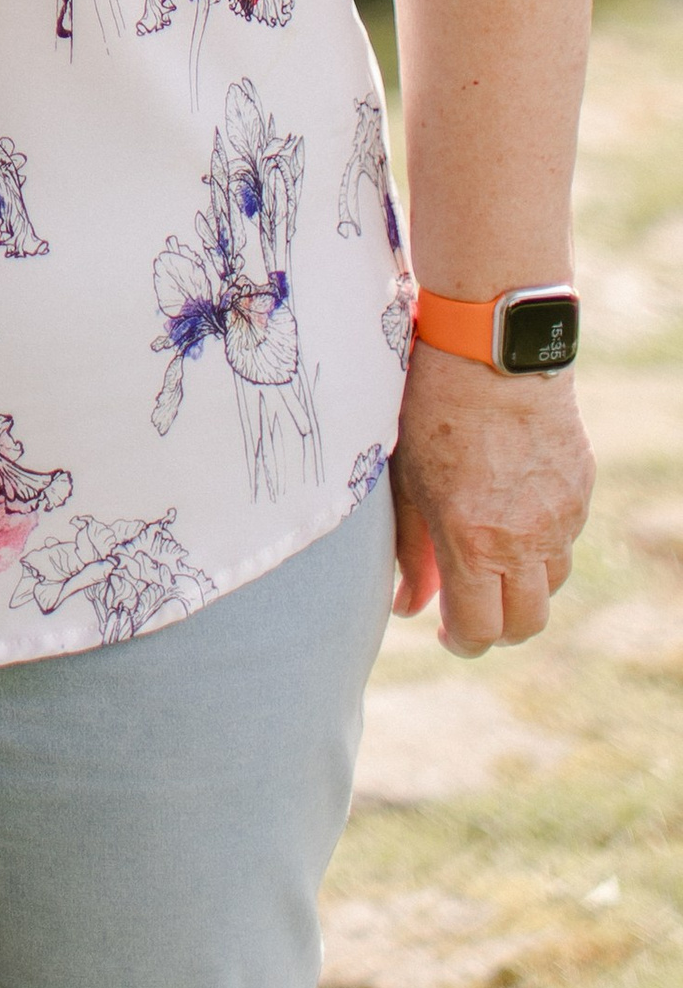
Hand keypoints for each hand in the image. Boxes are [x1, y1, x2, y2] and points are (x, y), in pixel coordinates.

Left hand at [391, 350, 592, 653]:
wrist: (490, 345)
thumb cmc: (431, 406)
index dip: (461, 641)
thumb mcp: (407, 479)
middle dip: (497, 626)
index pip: (480, 631)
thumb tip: (408, 606)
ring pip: (551, 583)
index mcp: (472, 539)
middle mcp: (524, 538)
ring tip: (490, 555)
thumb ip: (411, 551)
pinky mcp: (581, 491)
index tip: (446, 631)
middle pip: (526, 623)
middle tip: (470, 607)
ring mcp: (560, 516)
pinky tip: (512, 508)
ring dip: (522, 584)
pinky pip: (566, 538)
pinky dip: (541, 541)